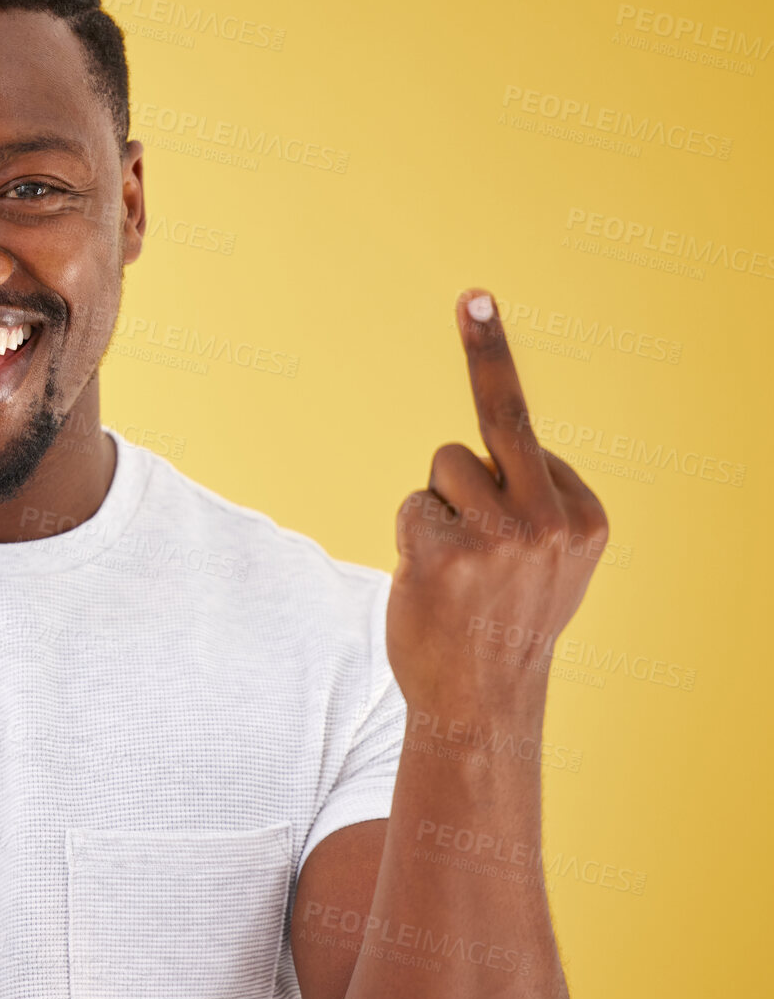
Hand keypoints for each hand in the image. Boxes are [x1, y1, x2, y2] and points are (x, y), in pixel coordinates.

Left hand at [386, 293, 608, 717]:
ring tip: (455, 570)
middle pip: (502, 418)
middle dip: (490, 348)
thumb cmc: (502, 624)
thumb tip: (493, 452)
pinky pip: (413, 505)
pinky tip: (433, 583)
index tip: (496, 356)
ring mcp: (502, 534)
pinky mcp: (447, 550)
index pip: (524, 447)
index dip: (499, 469)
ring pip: (444, 467)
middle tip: (475, 293)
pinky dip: (412, 537)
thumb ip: (537, 504)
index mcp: (586, 516)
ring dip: (436, 509)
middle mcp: (553, 518)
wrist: (480, 704)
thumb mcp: (548, 563)